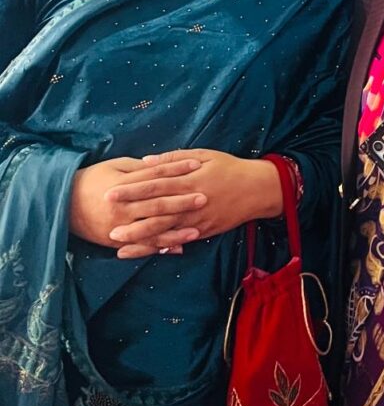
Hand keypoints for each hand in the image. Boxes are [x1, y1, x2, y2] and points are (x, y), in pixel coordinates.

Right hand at [69, 157, 206, 248]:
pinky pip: (141, 245)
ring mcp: (119, 225)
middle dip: (182, 201)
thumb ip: (139, 168)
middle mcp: (122, 206)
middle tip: (204, 198)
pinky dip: (159, 247)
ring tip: (197, 230)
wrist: (63, 204)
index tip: (197, 165)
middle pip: (157, 203)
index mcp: (124, 184)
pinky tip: (177, 248)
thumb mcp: (114, 167)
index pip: (156, 175)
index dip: (177, 169)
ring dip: (175, 231)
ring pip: (152, 228)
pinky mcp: (115, 240)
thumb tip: (163, 164)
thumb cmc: (93, 180)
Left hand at [106, 149, 282, 258]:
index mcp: (189, 179)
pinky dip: (159, 246)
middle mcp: (191, 201)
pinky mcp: (202, 231)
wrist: (257, 189)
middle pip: (156, 208)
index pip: (155, 184)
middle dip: (129, 214)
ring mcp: (196, 219)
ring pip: (164, 229)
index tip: (109, 192)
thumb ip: (174, 158)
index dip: (131, 189)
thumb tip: (146, 161)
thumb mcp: (205, 155)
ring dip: (139, 235)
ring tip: (117, 239)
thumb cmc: (230, 168)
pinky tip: (142, 250)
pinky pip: (177, 240)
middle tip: (105, 218)